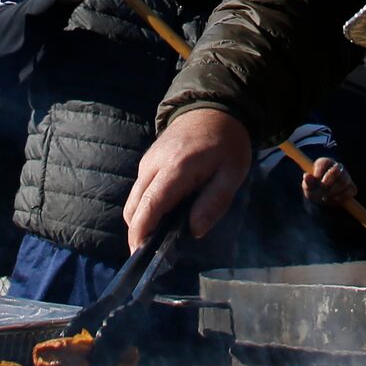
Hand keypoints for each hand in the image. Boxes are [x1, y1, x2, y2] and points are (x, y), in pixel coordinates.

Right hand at [125, 109, 252, 245]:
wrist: (212, 108)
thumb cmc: (226, 143)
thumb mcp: (232, 173)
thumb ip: (214, 202)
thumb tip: (195, 231)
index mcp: (175, 169)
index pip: (149, 206)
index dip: (141, 234)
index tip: (140, 257)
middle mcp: (153, 166)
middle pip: (134, 208)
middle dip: (138, 234)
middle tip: (153, 256)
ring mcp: (147, 163)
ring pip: (133, 201)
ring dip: (141, 222)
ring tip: (159, 241)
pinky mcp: (147, 162)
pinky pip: (139, 191)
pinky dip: (145, 208)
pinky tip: (162, 219)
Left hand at [300, 157, 356, 208]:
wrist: (323, 199)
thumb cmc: (314, 189)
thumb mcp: (308, 187)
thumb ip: (307, 182)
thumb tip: (306, 176)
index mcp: (325, 163)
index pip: (324, 163)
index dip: (319, 171)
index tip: (315, 180)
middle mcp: (337, 167)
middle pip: (336, 170)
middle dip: (328, 181)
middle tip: (322, 189)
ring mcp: (346, 177)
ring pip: (344, 180)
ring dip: (334, 191)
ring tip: (325, 197)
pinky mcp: (352, 187)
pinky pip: (351, 190)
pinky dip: (342, 197)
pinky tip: (334, 199)